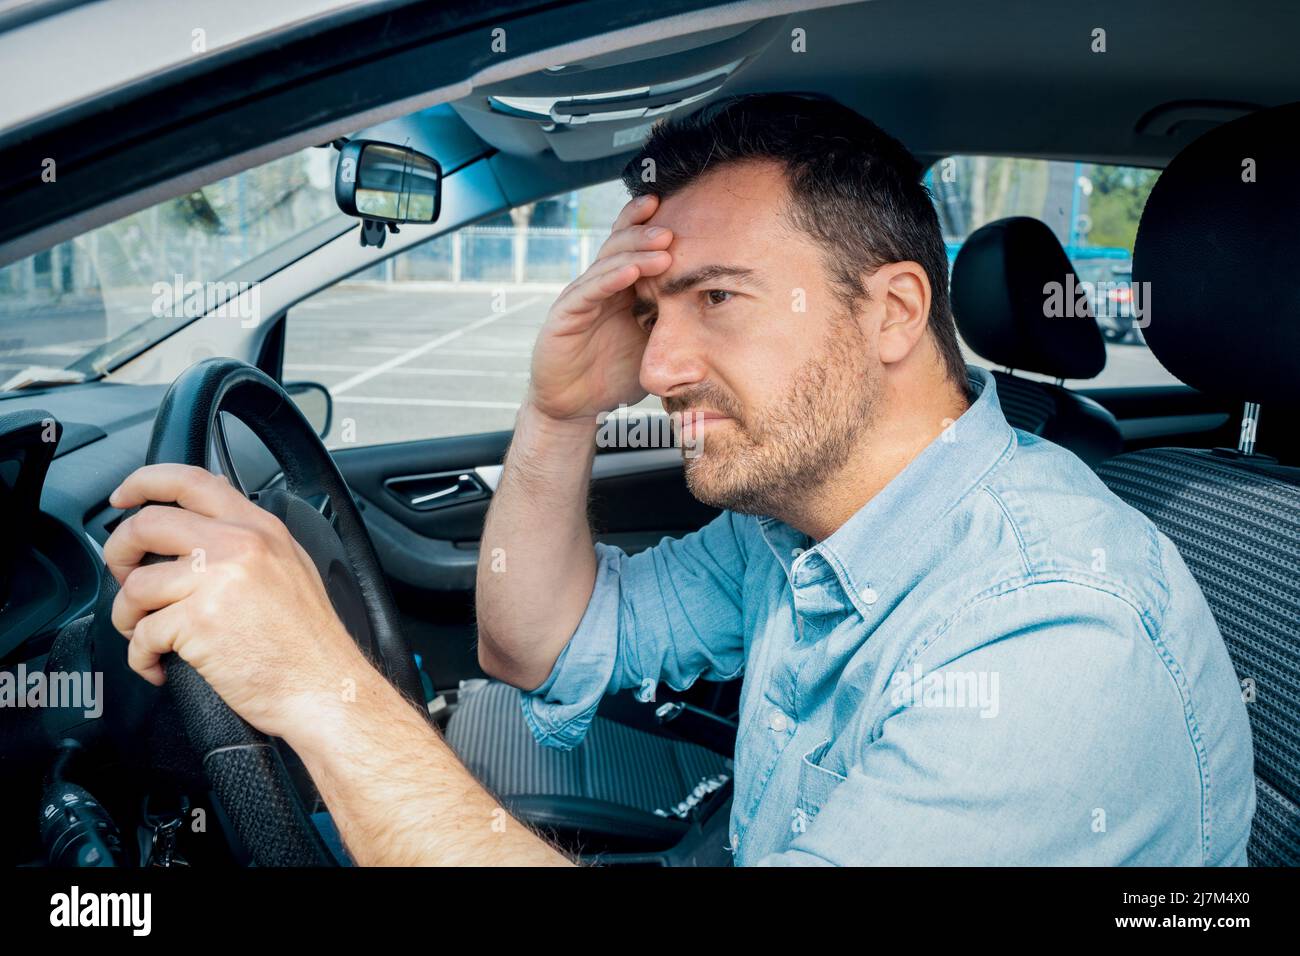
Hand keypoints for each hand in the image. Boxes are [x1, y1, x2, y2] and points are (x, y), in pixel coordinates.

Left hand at [103, 463, 374, 741]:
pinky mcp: (199, 622)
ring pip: (136, 585)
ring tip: (146, 634)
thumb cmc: (309, 641)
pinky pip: (142, 634)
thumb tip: (204, 523)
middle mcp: (239, 545)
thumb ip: (251, 539)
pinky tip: (161, 665)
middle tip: (123, 574)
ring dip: (128, 616)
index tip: (123, 498)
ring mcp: (217, 581)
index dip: (145, 483)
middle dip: (119, 552)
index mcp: (260, 529)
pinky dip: (141, 656)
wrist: (324, 686)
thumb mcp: (291, 567)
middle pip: (147, 525)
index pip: (191, 481)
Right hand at [527, 194, 671, 422]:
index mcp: (623, 288)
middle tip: (674, 227)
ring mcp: (581, 297)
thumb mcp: (655, 345)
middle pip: (621, 244)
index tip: (683, 211)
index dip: (653, 226)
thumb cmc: (616, 374)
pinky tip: (630, 271)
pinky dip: (610, 279)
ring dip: (635, 252)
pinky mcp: (565, 315)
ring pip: (607, 262)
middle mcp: (601, 285)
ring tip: (662, 245)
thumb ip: (678, 323)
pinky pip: (588, 291)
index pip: (636, 246)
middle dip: (646, 232)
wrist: (575, 407)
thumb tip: (723, 309)